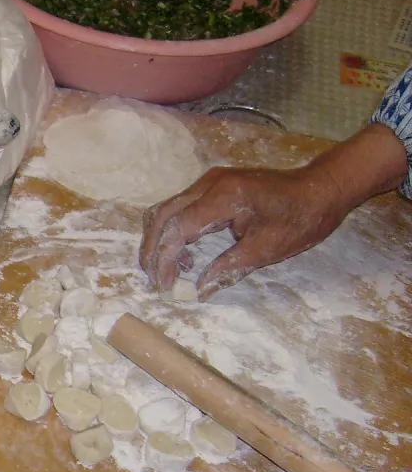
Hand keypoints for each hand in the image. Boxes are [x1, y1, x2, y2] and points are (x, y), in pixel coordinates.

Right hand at [139, 123, 408, 298]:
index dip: (164, 259)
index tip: (165, 285)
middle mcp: (209, 184)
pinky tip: (187, 254)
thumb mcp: (265, 250)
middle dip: (152, 249)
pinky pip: (180, 206)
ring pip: (166, 208)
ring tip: (168, 269)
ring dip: (160, 239)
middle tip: (154, 279)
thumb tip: (199, 290)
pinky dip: (173, 230)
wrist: (321, 190)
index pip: (177, 228)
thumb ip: (227, 269)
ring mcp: (208, 181)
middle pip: (162, 215)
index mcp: (223, 199)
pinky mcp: (212, 184)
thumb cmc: (300, 220)